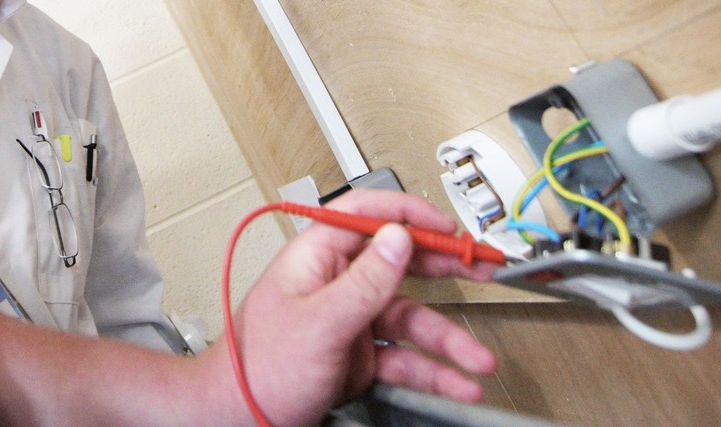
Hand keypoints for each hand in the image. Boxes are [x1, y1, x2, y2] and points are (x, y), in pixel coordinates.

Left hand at [199, 189, 499, 425]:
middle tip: (484, 268)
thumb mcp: (318, 323)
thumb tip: (398, 239)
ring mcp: (348, 323)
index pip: (365, 216)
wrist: (236, 419)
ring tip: (479, 360)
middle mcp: (334, 286)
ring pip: (410, 321)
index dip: (408, 215)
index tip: (446, 228)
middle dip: (444, 269)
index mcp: (314, 261)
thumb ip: (364, 283)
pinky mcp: (357, 359)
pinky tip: (457, 383)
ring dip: (449, 340)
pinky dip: (433, 372)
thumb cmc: (256, 370)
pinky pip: (404, 360)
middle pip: (399, 264)